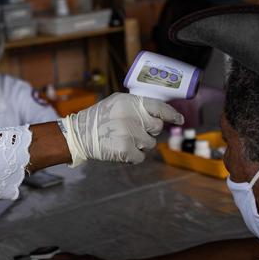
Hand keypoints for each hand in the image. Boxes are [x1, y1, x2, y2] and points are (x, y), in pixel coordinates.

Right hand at [60, 93, 183, 165]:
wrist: (78, 134)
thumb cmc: (99, 119)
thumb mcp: (117, 103)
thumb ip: (137, 106)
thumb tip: (159, 114)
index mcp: (130, 102)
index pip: (159, 107)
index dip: (172, 114)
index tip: (179, 119)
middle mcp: (132, 116)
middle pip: (156, 128)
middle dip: (148, 132)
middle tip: (133, 131)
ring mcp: (129, 133)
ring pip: (149, 143)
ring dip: (139, 144)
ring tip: (122, 140)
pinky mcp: (126, 149)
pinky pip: (141, 157)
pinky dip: (132, 156)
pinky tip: (120, 150)